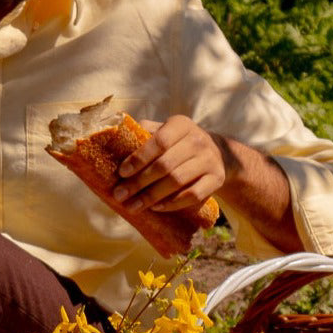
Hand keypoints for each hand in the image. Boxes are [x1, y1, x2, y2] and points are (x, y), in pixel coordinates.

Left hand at [112, 114, 226, 217]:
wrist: (218, 153)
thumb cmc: (178, 144)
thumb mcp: (165, 131)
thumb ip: (144, 133)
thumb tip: (115, 140)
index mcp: (181, 124)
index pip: (158, 141)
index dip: (139, 158)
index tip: (121, 173)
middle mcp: (198, 140)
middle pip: (165, 165)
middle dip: (139, 182)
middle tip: (119, 195)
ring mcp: (210, 160)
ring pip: (177, 181)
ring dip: (152, 196)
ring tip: (132, 206)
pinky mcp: (217, 179)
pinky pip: (193, 195)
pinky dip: (172, 203)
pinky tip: (156, 207)